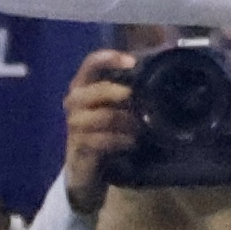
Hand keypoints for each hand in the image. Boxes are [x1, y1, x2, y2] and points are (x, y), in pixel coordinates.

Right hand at [57, 44, 136, 203]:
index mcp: (82, 87)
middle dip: (117, 93)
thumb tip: (156, 75)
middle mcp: (74, 103)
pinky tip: (131, 142)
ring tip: (139, 127)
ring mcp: (74, 127)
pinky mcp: (79, 148)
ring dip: (124, 121)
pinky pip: (101, 140)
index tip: (132, 61)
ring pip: (100, 117)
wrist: (84, 171)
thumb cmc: (102, 133)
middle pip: (93, 90)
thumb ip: (125, 93)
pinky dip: (120, 140)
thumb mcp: (113, 110)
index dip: (109, 58)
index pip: (90, 64)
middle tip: (136, 99)